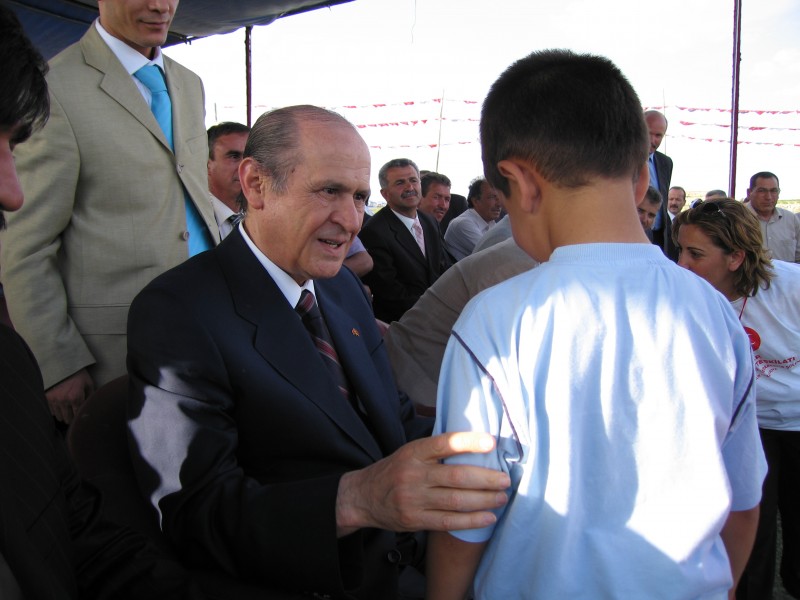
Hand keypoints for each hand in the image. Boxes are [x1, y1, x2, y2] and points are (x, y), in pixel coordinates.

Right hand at [45, 368, 93, 423]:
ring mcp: (54, 399)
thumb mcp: (89, 384)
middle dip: (71, 419)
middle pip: (68, 418)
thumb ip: (90, 397)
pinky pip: (51, 411)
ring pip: (59, 416)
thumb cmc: (79, 375)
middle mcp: (64, 400)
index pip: (77, 415)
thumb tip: (91, 407)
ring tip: (67, 414)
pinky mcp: (47, 397)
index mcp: (76, 397)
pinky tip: (60, 408)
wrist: (63, 365)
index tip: (80, 419)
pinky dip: (55, 411)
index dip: (79, 418)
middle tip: (73, 419)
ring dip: (63, 416)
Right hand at [336, 432, 509, 536]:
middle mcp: (413, 474)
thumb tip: (476, 444)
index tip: (491, 443)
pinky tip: (488, 517)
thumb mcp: (409, 452)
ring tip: (501, 497)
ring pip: (455, 500)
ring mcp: (413, 499)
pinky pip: (448, 521)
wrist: (363, 497)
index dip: (469, 442)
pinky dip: (471, 520)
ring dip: (484, 500)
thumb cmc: (395, 471)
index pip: (444, 444)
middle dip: (486, 479)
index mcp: (413, 452)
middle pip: (456, 476)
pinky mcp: (414, 520)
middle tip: (505, 480)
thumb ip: (436, 450)